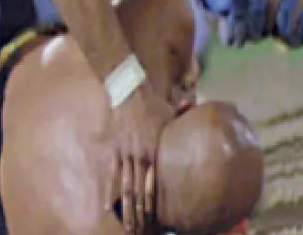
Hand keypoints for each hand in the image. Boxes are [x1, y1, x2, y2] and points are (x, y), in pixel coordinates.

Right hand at [110, 87, 171, 233]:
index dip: (151, 206)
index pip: (151, 186)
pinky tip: (110, 204)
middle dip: (137, 214)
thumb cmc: (153, 102)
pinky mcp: (114, 147)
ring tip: (127, 225)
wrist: (128, 88)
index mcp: (153, 152)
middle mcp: (138, 156)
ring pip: (124, 187)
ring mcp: (124, 152)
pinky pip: (113, 173)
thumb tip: (197, 124)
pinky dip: (111, 190)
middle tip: (139, 230)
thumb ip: (181, 128)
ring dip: (125, 208)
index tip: (153, 221)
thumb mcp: (171, 116)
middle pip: (136, 192)